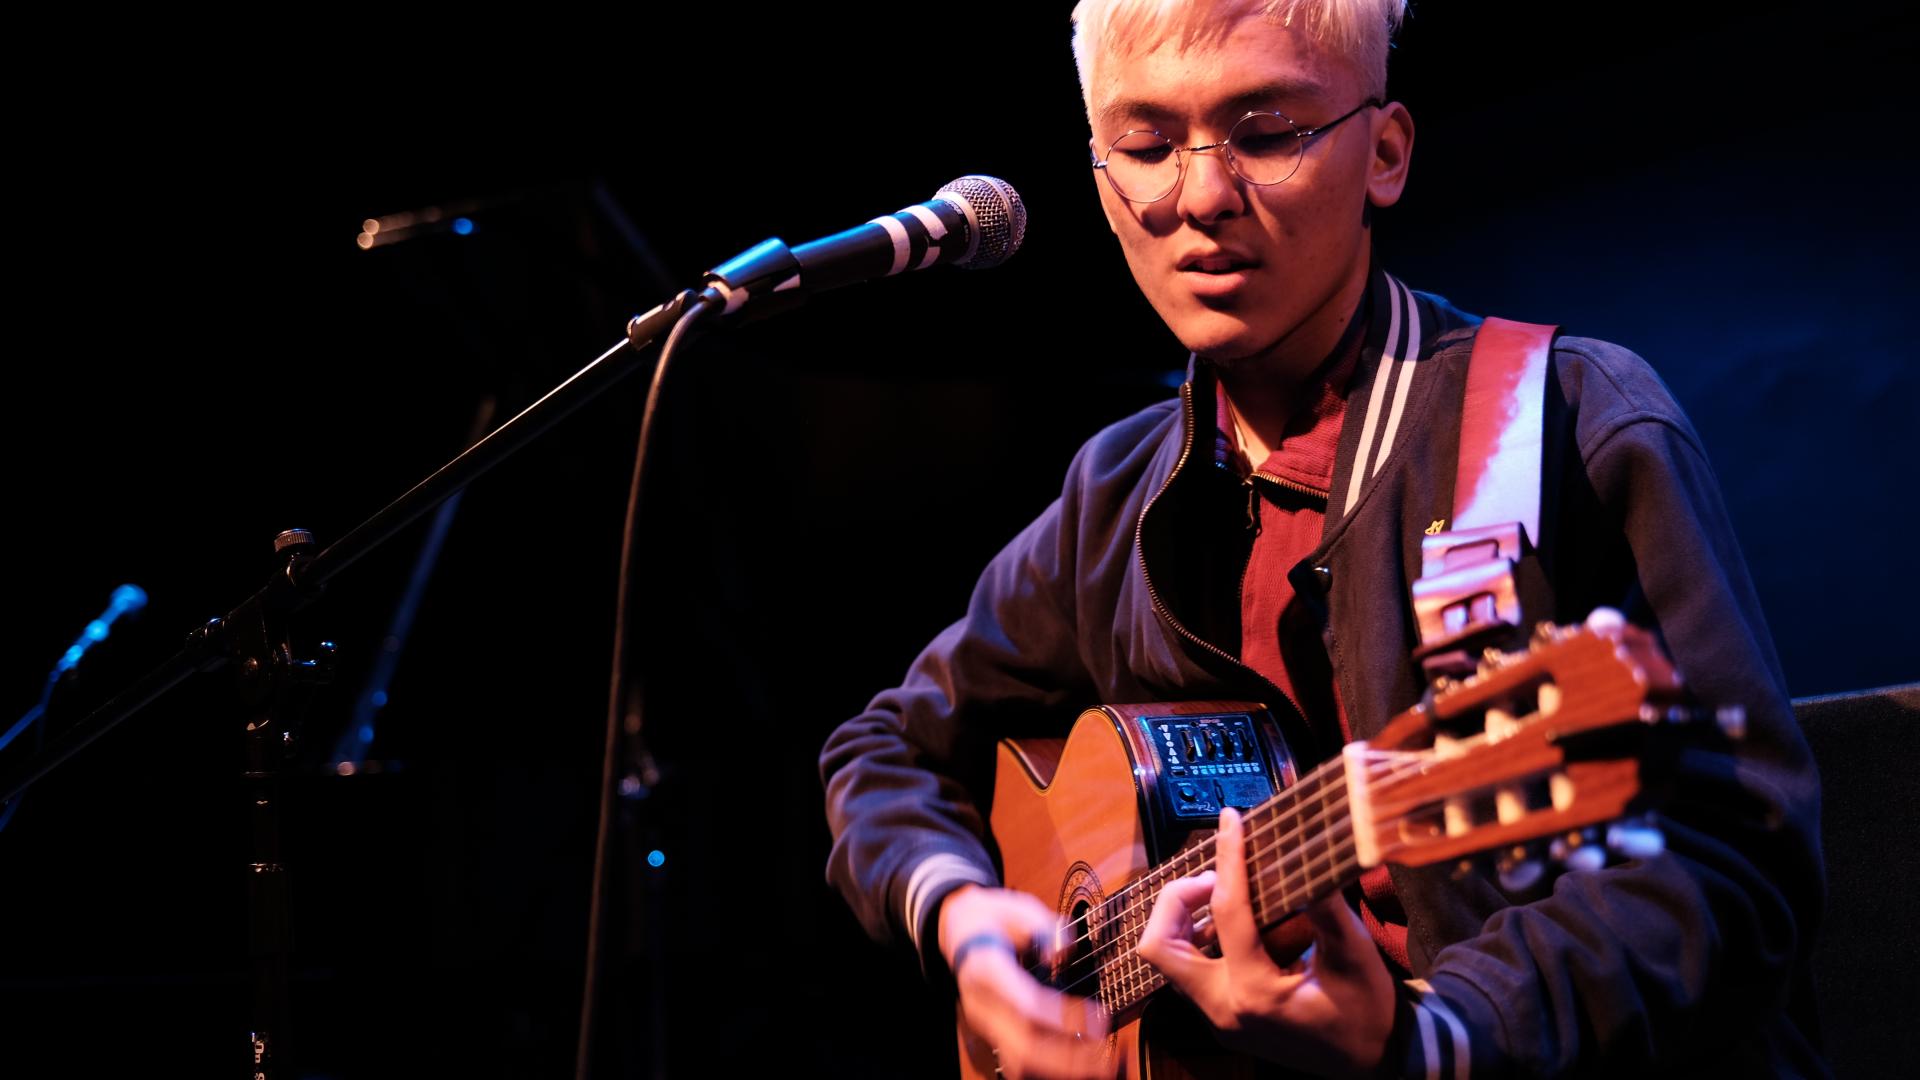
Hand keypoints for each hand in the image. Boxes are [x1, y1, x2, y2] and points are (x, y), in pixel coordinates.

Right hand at [938, 884, 1110, 1079]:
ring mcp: (985, 1025)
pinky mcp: (992, 1035)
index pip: (1025, 1007)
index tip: (1099, 1019)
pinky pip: (1020, 1064)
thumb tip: (1061, 951)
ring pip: (1020, 1064)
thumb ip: (1040, 926)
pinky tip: (1078, 1065)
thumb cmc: (993, 918)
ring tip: (1099, 1065)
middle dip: (1069, 1059)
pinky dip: (1050, 1070)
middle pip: (1023, 1048)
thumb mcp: (1015, 907)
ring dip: (1061, 1070)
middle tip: (1105, 1053)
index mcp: (986, 972)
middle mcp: (982, 1006)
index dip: (1064, 1019)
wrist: (959, 930)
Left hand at [1134, 807, 1394, 1078]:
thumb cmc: (1368, 1012)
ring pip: (1167, 961)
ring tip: (1220, 893)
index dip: (1228, 858)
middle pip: (1159, 948)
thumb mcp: (1354, 956)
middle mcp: (1223, 1009)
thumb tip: (1304, 853)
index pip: (1227, 913)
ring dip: (1182, 920)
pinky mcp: (1221, 1018)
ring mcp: (1217, 1018)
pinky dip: (1197, 938)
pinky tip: (1230, 920)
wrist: (1376, 1063)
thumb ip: (1325, 906)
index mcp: (1256, 993)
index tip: (1230, 820)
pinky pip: (1189, 972)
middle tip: (1215, 879)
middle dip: (1175, 901)